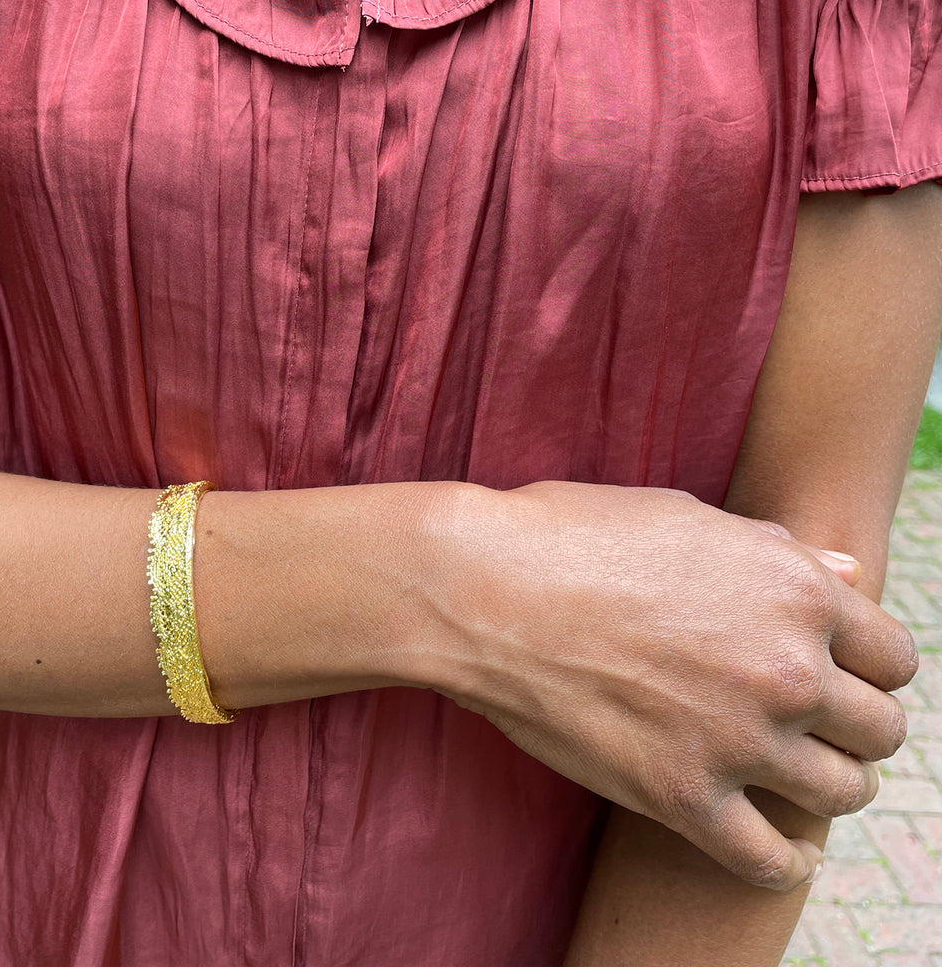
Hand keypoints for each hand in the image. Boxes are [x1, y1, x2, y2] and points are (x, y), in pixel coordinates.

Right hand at [424, 481, 916, 890]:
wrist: (481, 587)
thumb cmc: (572, 535)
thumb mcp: (681, 517)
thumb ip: (774, 552)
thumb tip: (845, 571)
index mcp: (794, 591)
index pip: (894, 655)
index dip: (868, 667)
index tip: (837, 674)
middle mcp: (786, 668)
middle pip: (880, 730)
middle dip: (852, 727)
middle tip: (809, 725)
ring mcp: (739, 738)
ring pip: (840, 793)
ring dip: (822, 785)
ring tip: (786, 774)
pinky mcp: (682, 797)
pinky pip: (771, 859)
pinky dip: (783, 859)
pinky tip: (773, 843)